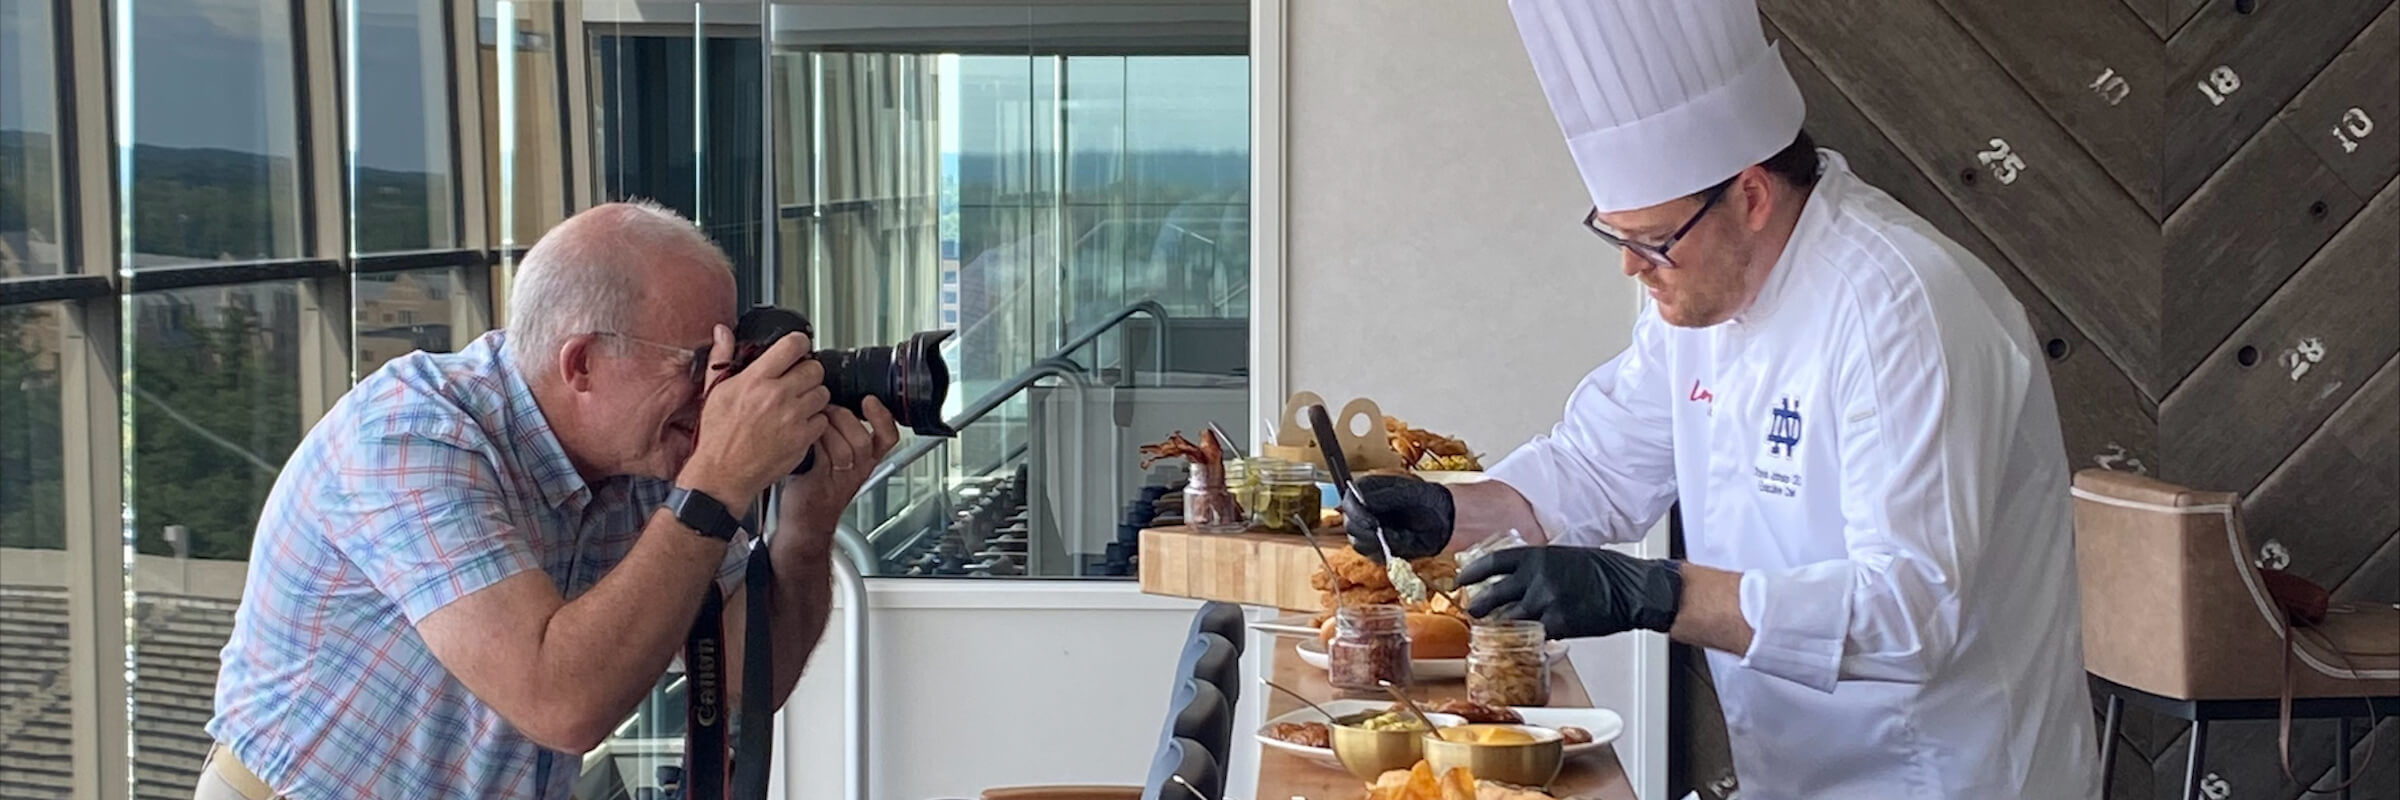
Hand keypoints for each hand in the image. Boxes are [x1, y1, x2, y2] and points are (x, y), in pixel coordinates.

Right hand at [679, 325, 830, 502]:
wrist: (722, 474)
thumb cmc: (717, 437)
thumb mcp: (714, 392)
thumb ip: (722, 357)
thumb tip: (722, 332)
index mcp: (756, 380)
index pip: (793, 345)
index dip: (800, 342)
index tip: (799, 347)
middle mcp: (777, 396)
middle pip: (814, 368)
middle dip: (808, 371)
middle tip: (798, 380)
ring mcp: (793, 418)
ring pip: (823, 393)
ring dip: (814, 396)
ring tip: (798, 403)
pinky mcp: (803, 438)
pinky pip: (823, 420)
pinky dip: (815, 421)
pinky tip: (799, 424)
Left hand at [773, 396, 902, 559]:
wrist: (805, 522)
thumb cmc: (818, 487)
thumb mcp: (838, 457)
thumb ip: (840, 432)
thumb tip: (829, 400)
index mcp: (866, 460)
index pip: (888, 437)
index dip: (883, 418)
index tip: (870, 401)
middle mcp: (857, 469)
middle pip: (864, 440)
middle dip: (844, 418)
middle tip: (827, 408)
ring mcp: (839, 477)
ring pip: (845, 449)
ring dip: (828, 430)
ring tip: (815, 421)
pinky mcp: (820, 483)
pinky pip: (822, 457)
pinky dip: (814, 441)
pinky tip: (806, 436)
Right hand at [1340, 473, 1455, 560]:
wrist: (1444, 519)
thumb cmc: (1427, 501)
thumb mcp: (1409, 493)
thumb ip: (1385, 496)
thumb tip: (1363, 501)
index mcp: (1367, 491)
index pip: (1349, 501)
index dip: (1356, 512)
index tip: (1371, 521)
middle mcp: (1363, 511)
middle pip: (1349, 524)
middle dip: (1366, 530)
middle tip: (1384, 531)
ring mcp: (1368, 531)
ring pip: (1358, 542)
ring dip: (1378, 542)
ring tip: (1400, 534)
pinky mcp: (1376, 548)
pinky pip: (1373, 555)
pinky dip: (1386, 551)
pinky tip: (1402, 542)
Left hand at [1457, 545, 1682, 638]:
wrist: (1631, 588)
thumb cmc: (1604, 570)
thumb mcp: (1565, 557)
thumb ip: (1539, 566)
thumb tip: (1520, 577)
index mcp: (1537, 556)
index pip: (1493, 562)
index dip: (1472, 573)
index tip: (1461, 581)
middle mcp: (1536, 578)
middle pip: (1493, 595)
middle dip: (1478, 607)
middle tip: (1473, 612)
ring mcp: (1546, 602)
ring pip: (1509, 619)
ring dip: (1500, 626)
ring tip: (1495, 630)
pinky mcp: (1559, 624)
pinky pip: (1534, 635)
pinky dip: (1530, 638)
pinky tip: (1529, 640)